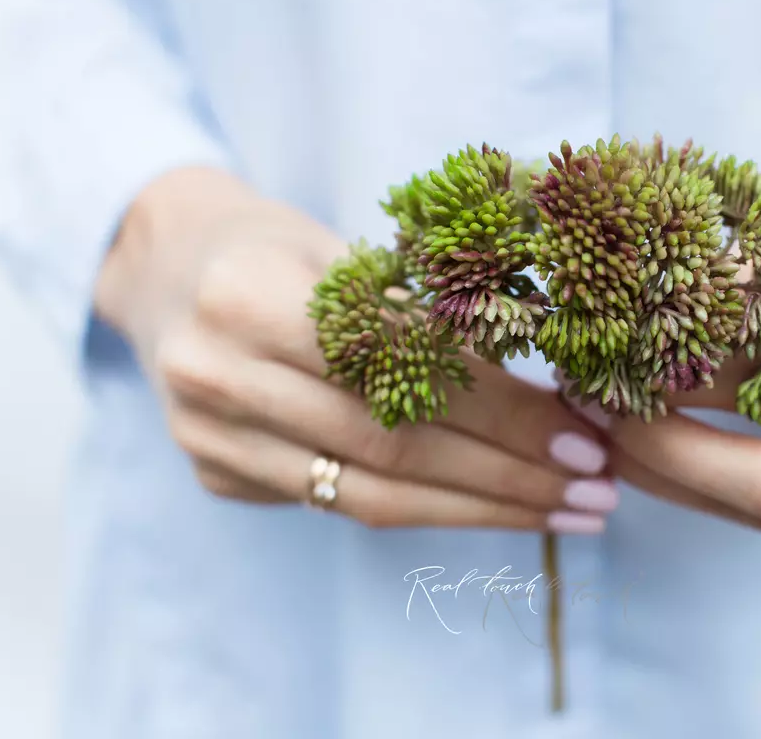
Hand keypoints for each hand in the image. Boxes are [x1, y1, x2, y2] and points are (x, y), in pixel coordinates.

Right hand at [95, 167, 616, 532]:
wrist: (165, 267)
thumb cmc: (277, 247)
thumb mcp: (347, 251)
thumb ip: (426, 317)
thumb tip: (554, 389)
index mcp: (253, 296)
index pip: (407, 371)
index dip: (505, 415)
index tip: (587, 440)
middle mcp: (219, 375)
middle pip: (394, 449)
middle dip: (509, 478)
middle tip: (594, 493)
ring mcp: (209, 436)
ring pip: (369, 497)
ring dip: (480, 511)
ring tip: (563, 513)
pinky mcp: (215, 476)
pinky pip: (336, 506)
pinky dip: (425, 510)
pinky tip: (490, 507)